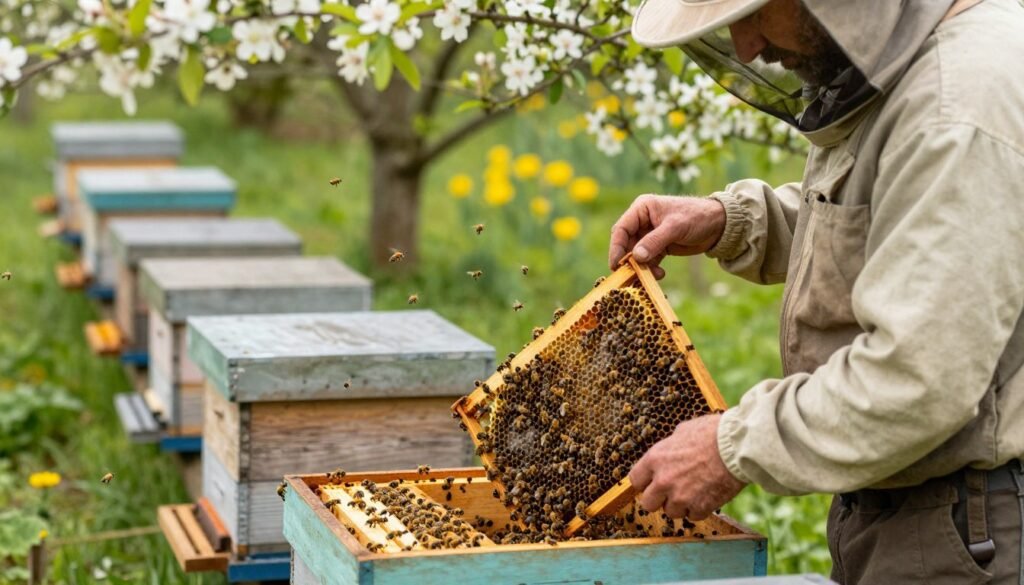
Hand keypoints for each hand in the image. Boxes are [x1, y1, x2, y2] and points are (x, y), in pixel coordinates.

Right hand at [609, 195, 725, 278]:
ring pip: (636, 255)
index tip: (616, 264)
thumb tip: (636, 257)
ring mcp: (650, 234)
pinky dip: (651, 269)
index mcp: (642, 208)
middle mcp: (642, 221)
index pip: (622, 229)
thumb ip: (654, 241)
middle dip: (629, 260)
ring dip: (641, 267)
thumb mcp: (675, 228)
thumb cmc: (697, 217)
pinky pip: (648, 260)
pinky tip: (660, 274)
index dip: (616, 247)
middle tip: (631, 276)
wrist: (719, 225)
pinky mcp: (658, 246)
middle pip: (626, 244)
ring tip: (652, 276)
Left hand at [628, 414, 745, 519]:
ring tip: (693, 492)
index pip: (635, 480)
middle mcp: (664, 480)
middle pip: (647, 504)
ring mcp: (681, 496)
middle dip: (658, 499)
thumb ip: (670, 446)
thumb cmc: (712, 433)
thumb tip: (670, 449)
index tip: (652, 483)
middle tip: (670, 492)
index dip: (645, 482)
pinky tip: (706, 496)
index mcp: (655, 459)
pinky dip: (699, 509)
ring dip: (680, 505)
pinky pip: (693, 516)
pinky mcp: (700, 507)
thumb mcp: (683, 431)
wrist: (737, 447)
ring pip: (670, 513)